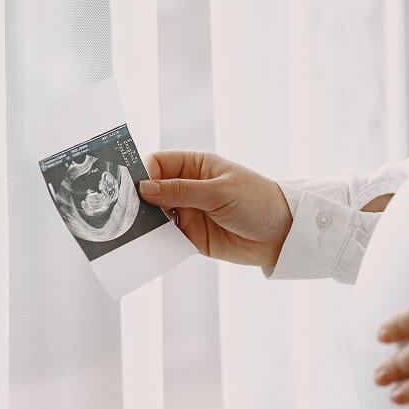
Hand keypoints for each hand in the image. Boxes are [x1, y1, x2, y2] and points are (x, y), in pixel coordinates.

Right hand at [138, 151, 292, 267]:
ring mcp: (189, 212)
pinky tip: (149, 245)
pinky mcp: (192, 237)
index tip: (134, 189)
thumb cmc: (258, 201)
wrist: (282, 234)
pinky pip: (167, 238)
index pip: (158, 164)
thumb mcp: (219, 192)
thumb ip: (181, 191)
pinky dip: (157, 241)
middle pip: (152, 190)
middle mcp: (188, 188)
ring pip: (156, 216)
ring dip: (146, 223)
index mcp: (196, 166)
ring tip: (134, 231)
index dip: (144, 174)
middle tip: (126, 212)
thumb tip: (144, 188)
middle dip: (140, 200)